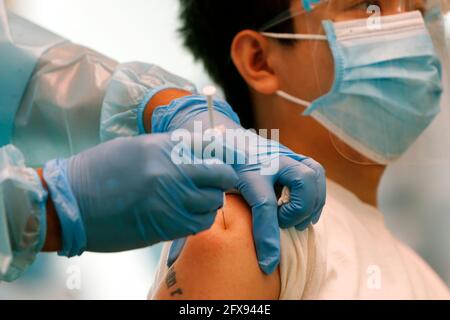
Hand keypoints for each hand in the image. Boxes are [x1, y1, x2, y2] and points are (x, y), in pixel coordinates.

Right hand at [43, 134, 237, 256]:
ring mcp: (170, 201)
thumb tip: (201, 151)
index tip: (225, 160)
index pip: (211, 148)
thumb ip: (171, 149)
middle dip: (223, 178)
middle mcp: (171, 172)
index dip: (224, 154)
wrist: (71, 203)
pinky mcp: (165, 226)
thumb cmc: (101, 170)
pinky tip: (187, 213)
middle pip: (220, 175)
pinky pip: (198, 224)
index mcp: (163, 147)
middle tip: (218, 181)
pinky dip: (199, 218)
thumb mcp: (137, 147)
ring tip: (197, 198)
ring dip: (210, 200)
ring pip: (213, 203)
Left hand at [152, 95, 325, 273]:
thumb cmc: (210, 163)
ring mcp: (282, 155)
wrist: (221, 133)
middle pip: (300, 184)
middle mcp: (267, 160)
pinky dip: (316, 192)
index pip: (262, 206)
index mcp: (242, 169)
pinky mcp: (292, 154)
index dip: (267, 238)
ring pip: (312, 176)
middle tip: (284, 223)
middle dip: (297, 213)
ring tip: (297, 219)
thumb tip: (181, 255)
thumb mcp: (203, 184)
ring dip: (311, 202)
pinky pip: (315, 171)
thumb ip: (198, 214)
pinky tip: (305, 207)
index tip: (268, 263)